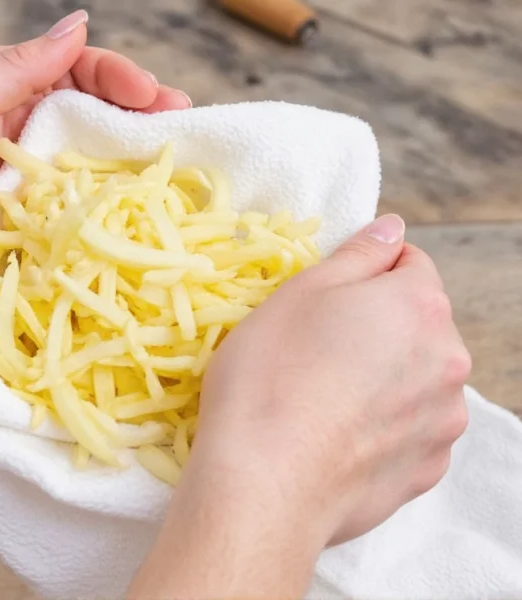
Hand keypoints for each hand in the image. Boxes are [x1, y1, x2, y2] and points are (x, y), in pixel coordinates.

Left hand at [0, 10, 190, 322]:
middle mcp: (20, 133)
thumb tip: (78, 25)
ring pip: (96, 161)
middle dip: (141, 114)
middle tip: (183, 122)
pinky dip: (117, 204)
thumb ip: (14, 65)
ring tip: (179, 162)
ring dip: (138, 158)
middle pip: (94, 113)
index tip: (151, 95)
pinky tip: (146, 205)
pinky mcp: (39, 231)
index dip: (116, 75)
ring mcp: (32, 185)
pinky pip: (85, 209)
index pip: (71, 70)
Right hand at [130, 214, 470, 597]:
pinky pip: (410, 429)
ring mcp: (443, 422)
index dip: (365, 274)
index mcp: (420, 305)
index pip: (410, 263)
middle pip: (417, 324)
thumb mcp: (299, 294)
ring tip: (324, 398)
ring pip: (415, 378)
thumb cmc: (269, 377)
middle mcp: (449, 361)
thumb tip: (393, 228)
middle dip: (376, 327)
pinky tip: (336, 435)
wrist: (263, 484)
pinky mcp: (426, 470)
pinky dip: (383, 425)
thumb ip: (358, 255)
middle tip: (315, 350)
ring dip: (384, 377)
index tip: (326, 300)